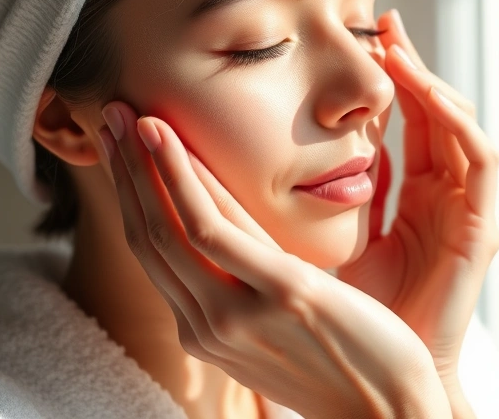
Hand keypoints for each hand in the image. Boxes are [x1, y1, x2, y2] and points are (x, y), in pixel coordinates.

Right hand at [98, 101, 451, 418]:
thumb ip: (247, 284)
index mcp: (206, 332)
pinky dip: (181, 176)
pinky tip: (166, 137)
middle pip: (148, 236)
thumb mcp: (279, 323)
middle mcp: (207, 326)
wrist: (391, 415)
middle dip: (123, 172)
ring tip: (127, 111)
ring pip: (168, 226)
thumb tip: (231, 237)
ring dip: (141, 163)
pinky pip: (213, 227)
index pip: (156, 255)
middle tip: (107, 114)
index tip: (122, 149)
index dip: (134, 197)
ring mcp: (238, 314)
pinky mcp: (280, 295)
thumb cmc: (345, 366)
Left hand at [337, 10, 498, 399]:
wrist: (385, 378)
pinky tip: (428, 91)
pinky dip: (458, 120)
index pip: (404, 124)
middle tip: (382, 22)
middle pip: (434, 114)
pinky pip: (481, 159)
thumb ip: (313, 199)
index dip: (387, 80)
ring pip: (461, 125)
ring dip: (432, 81)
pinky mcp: (480, 227)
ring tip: (398, 42)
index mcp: (413, 197)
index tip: (356, 38)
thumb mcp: (326, 243)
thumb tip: (266, 161)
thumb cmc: (355, 317)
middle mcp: (444, 196)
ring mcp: (467, 209)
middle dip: (411, 66)